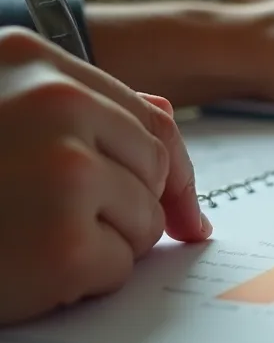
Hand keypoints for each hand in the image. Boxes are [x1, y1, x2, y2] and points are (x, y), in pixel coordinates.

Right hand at [0, 29, 209, 324]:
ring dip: (102, 244)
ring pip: (146, 220)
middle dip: (128, 205)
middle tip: (62, 223)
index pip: (145, 114)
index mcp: (30, 59)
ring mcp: (63, 172)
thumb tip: (165, 118)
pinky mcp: (64, 243)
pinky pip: (120, 268)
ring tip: (27, 240)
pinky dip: (82, 283)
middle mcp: (53, 103)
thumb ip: (74, 107)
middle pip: (153, 166)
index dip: (167, 165)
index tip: (179, 202)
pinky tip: (25, 269)